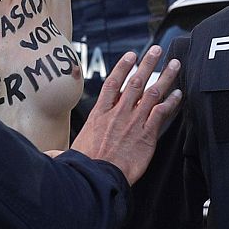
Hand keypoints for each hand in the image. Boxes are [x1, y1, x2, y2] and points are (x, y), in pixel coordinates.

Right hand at [70, 46, 181, 183]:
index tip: (131, 55)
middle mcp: (118, 113)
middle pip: (136, 82)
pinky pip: (162, 113)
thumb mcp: (69, 152)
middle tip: (157, 51)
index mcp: (100, 113)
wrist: (97, 177)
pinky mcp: (147, 135)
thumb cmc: (83, 166)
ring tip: (174, 64)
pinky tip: (178, 94)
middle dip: (148, 64)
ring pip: (152, 93)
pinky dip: (171, 102)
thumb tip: (50, 156)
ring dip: (165, 77)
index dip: (123, 67)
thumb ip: (62, 150)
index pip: (113, 83)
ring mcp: (134, 122)